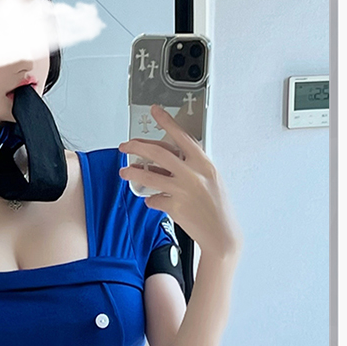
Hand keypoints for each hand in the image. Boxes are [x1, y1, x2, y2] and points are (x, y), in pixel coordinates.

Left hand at [119, 104, 242, 258]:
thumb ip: (188, 168)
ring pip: (150, 176)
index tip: (155, 111)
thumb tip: (161, 163)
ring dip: (133, 173)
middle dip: (137, 147)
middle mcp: (193, 174)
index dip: (166, 122)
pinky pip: (154, 199)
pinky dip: (150, 200)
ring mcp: (184, 190)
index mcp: (204, 163)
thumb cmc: (216, 208)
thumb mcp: (209, 180)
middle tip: (125, 147)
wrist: (221, 234)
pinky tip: (151, 200)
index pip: (182, 137)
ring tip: (124, 172)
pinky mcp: (175, 207)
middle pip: (159, 154)